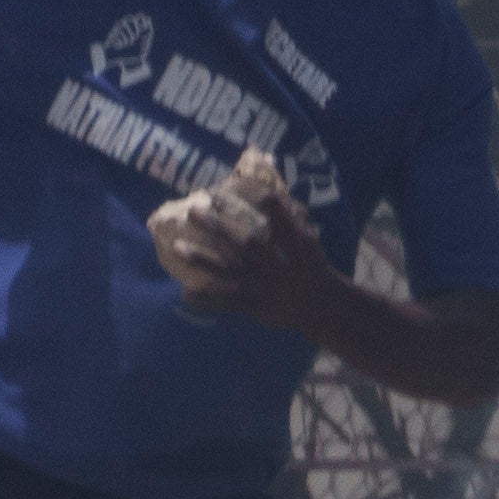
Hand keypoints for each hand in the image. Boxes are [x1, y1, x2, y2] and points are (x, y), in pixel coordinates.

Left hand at [160, 173, 339, 331]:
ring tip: (176, 246)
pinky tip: (185, 293)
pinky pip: (228, 302)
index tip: (261, 194)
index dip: (275, 210)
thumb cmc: (312, 267)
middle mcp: (278, 268)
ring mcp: (264, 288)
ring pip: (230, 271)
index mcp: (295, 250)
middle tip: (194, 210)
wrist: (322, 307)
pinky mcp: (256, 306)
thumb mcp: (310, 242)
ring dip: (202, 259)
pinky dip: (207, 300)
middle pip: (247, 245)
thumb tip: (269, 192)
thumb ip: (291, 219)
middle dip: (219, 227)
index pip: (285, 226)